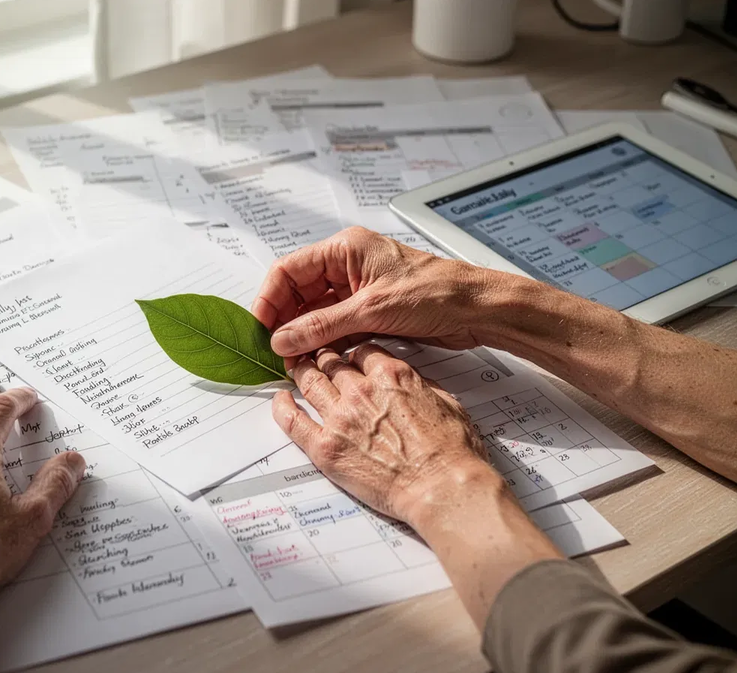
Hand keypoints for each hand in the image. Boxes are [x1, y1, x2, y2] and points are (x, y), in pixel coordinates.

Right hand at [250, 226, 528, 356]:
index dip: (270, 299)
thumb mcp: (370, 310)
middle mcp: (348, 265)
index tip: (260, 327)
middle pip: (299, 292)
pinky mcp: (370, 311)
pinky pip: (335, 325)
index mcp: (345, 249)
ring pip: (316, 311)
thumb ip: (321, 326)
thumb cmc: (436, 292)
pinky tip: (315, 359)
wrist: (477, 309)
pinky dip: (324, 341)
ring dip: (304, 334)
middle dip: (285, 320)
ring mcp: (359, 289)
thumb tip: (282, 338)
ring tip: (291, 359)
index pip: (289, 270)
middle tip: (274, 349)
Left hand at [273, 345, 562, 628]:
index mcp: (391, 375)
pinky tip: (281, 400)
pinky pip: (293, 420)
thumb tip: (410, 381)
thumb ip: (420, 385)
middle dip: (323, 357)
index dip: (353, 351)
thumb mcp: (446, 402)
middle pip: (330, 362)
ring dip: (301, 373)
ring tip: (295, 370)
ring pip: (309, 382)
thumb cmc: (452, 452)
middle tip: (317, 358)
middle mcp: (361, 390)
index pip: (361, 350)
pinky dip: (282, 406)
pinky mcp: (325, 448)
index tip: (349, 355)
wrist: (442, 488)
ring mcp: (340, 418)